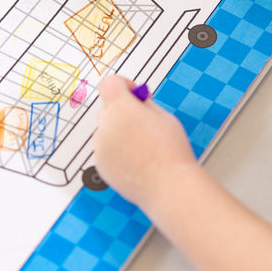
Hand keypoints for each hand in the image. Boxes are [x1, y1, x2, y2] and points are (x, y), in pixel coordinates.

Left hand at [93, 74, 196, 208]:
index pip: (109, 83)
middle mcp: (106, 126)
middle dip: (123, 111)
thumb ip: (146, 104)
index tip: (134, 93)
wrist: (168, 186)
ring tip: (143, 147)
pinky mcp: (101, 165)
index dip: (123, 85)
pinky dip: (117, 151)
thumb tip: (137, 99)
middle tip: (144, 123)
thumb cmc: (170, 152)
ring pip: (106, 130)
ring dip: (119, 132)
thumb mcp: (164, 116)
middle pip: (108, 109)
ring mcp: (100, 147)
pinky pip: (106, 150)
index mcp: (121, 109)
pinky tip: (137, 160)